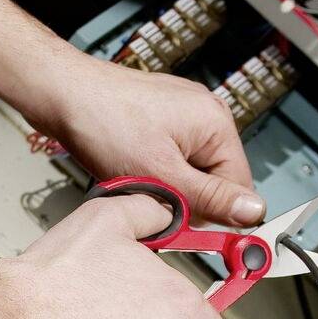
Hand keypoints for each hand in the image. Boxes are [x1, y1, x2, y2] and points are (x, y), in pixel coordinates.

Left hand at [31, 55, 264, 228]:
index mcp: (216, 123)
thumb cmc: (104, 121)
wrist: (63, 93)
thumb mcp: (161, 174)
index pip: (238, 188)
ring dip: (165, 187)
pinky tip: (129, 166)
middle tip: (149, 194)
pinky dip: (152, 172)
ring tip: (134, 177)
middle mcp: (206, 114)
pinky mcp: (162, 120)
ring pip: (189, 173)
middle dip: (184, 197)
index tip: (184, 225)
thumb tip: (254, 212)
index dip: (211, 212)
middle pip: (213, 181)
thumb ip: (210, 197)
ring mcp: (183, 115)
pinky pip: (170, 159)